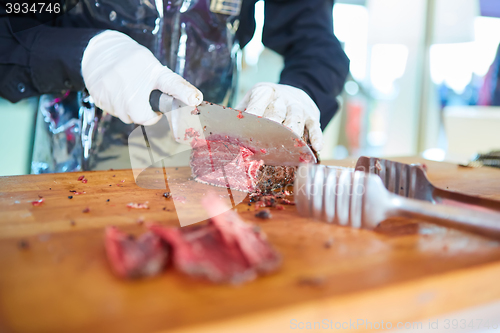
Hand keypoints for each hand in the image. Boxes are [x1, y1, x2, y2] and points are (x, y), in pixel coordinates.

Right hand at [81, 30, 202, 124]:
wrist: (99, 50)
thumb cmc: (132, 61)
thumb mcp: (155, 69)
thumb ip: (174, 86)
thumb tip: (195, 100)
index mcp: (151, 72)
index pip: (172, 84)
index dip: (184, 93)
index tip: (194, 100)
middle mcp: (131, 83)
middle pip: (142, 117)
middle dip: (144, 113)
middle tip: (143, 99)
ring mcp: (112, 91)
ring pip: (126, 117)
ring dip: (129, 110)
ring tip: (128, 92)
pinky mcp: (99, 97)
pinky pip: (113, 112)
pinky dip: (117, 107)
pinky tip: (116, 92)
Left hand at [236, 83, 322, 150]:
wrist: (294, 90)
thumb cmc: (266, 102)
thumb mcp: (252, 100)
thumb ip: (240, 113)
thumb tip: (221, 130)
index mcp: (264, 92)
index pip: (257, 104)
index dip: (252, 117)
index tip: (246, 132)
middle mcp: (282, 97)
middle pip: (277, 112)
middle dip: (272, 127)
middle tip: (265, 144)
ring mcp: (299, 105)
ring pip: (296, 118)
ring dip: (293, 132)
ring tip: (290, 146)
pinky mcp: (313, 114)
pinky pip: (315, 126)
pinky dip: (316, 136)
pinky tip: (316, 147)